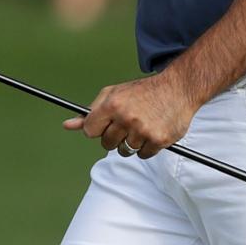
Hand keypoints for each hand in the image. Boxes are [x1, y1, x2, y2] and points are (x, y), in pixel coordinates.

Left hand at [63, 70, 198, 158]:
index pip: (90, 130)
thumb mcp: (113, 94)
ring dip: (130, 143)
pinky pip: (142, 155)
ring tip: (141, 126)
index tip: (104, 125)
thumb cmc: (141, 92)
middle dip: (113, 137)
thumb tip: (67, 126)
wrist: (177, 89)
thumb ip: (90, 112)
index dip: (96, 129)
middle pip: (106, 144)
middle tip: (126, 124)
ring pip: (124, 151)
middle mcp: (126, 118)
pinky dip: (146, 147)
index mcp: (112, 105)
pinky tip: (152, 131)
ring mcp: (142, 131)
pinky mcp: (158, 140)